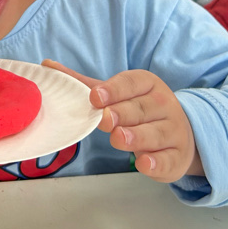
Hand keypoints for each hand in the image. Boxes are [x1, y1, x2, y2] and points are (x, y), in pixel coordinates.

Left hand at [43, 60, 202, 182]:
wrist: (180, 134)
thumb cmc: (140, 110)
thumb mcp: (117, 94)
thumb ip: (85, 84)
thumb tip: (46, 65)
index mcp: (147, 84)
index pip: (131, 82)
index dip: (113, 89)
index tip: (95, 97)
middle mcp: (164, 104)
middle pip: (140, 109)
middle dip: (122, 113)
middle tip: (105, 119)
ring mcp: (173, 131)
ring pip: (155, 133)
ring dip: (137, 136)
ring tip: (119, 138)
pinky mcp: (176, 156)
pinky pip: (167, 159)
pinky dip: (156, 162)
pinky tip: (144, 163)